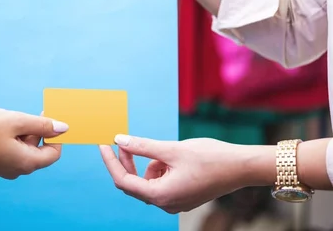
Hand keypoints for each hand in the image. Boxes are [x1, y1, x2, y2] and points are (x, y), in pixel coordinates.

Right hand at [0, 107, 68, 178]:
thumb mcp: (17, 121)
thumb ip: (41, 125)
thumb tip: (63, 128)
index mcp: (26, 162)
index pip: (53, 154)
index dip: (55, 136)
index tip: (47, 119)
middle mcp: (16, 170)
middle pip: (36, 151)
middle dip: (36, 131)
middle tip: (25, 114)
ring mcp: (3, 168)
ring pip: (22, 150)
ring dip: (21, 133)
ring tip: (9, 120)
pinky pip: (9, 151)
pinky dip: (10, 138)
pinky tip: (0, 127)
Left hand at [99, 136, 275, 212]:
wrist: (242, 166)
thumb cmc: (209, 157)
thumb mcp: (171, 149)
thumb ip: (142, 146)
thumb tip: (119, 140)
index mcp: (161, 196)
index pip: (124, 181)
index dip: (111, 162)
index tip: (102, 145)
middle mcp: (166, 204)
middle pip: (134, 182)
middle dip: (127, 161)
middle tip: (122, 140)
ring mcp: (174, 202)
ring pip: (148, 180)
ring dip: (149, 162)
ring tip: (166, 150)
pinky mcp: (182, 196)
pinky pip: (161, 181)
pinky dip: (160, 167)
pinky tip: (174, 157)